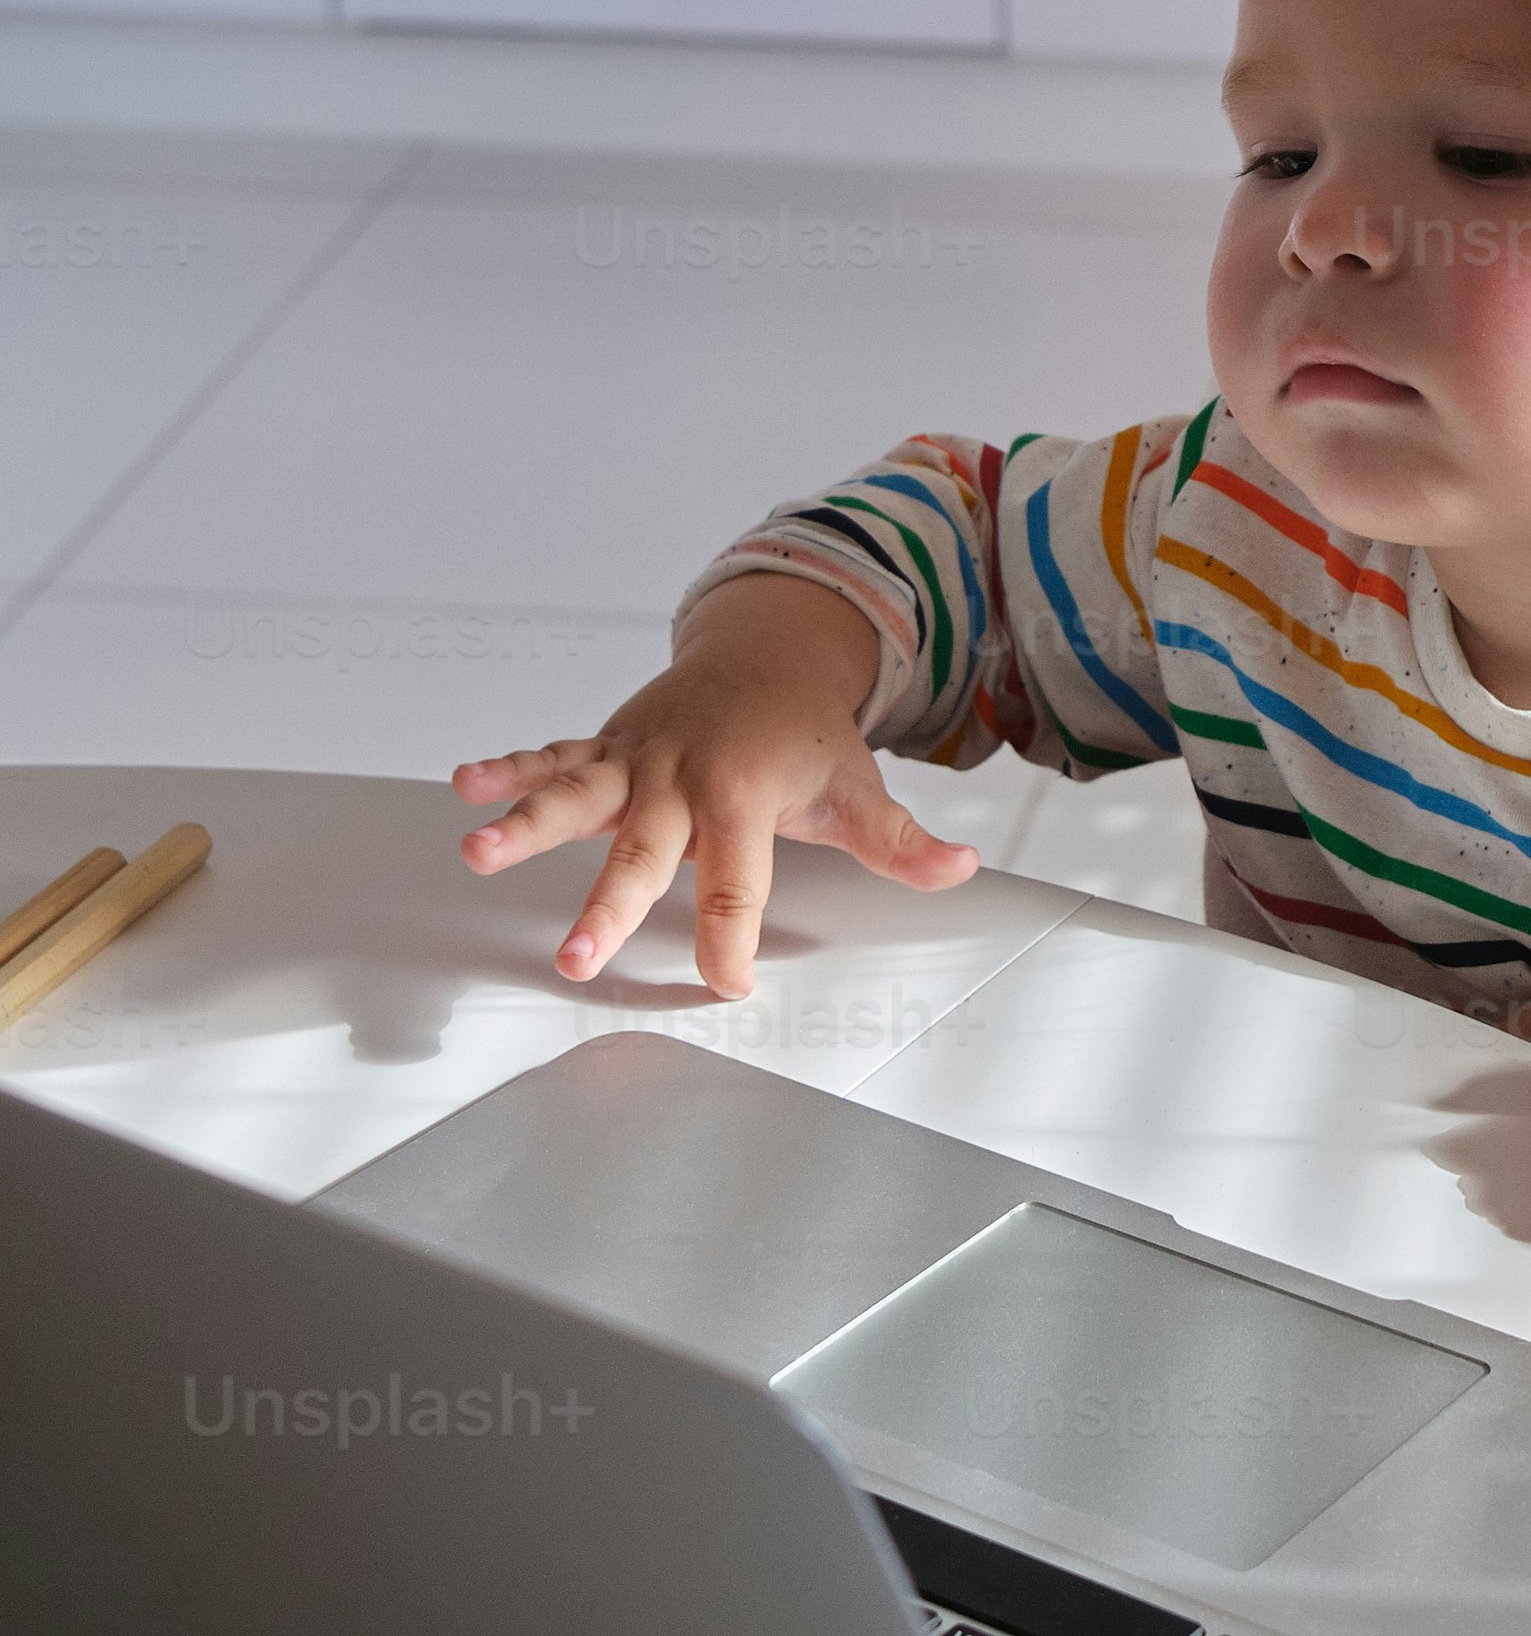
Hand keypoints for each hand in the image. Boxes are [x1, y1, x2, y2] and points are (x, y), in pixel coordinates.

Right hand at [453, 577, 974, 997]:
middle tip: (577, 957)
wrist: (768, 652)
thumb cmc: (805, 737)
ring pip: (575, 794)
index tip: (729, 983)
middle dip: (608, 906)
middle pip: (643, 853)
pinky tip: (465, 786)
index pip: (738, 882)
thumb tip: (960, 868)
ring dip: (524, 821)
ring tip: (479, 850)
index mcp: (743, 797)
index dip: (731, 939)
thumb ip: (900, 842)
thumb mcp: (859, 788)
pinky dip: (506, 769)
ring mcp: (636, 762)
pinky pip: (551, 758)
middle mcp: (681, 779)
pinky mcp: (605, 750)